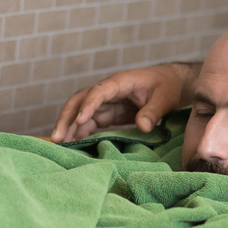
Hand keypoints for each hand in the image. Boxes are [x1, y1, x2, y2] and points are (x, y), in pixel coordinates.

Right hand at [50, 64, 196, 142]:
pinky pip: (90, 122)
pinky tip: (73, 145)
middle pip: (80, 101)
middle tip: (57, 137)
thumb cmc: (166, 86)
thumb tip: (143, 126)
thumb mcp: (163, 99)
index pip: (98, 92)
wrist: (170, 84)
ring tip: (60, 145)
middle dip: (67, 118)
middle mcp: (108, 90)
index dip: (88, 105)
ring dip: (69, 128)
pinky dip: (80, 133)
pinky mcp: (109, 113)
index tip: (79, 120)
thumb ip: (153, 112)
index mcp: (120, 82)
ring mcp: (106, 102)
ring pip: (81, 112)